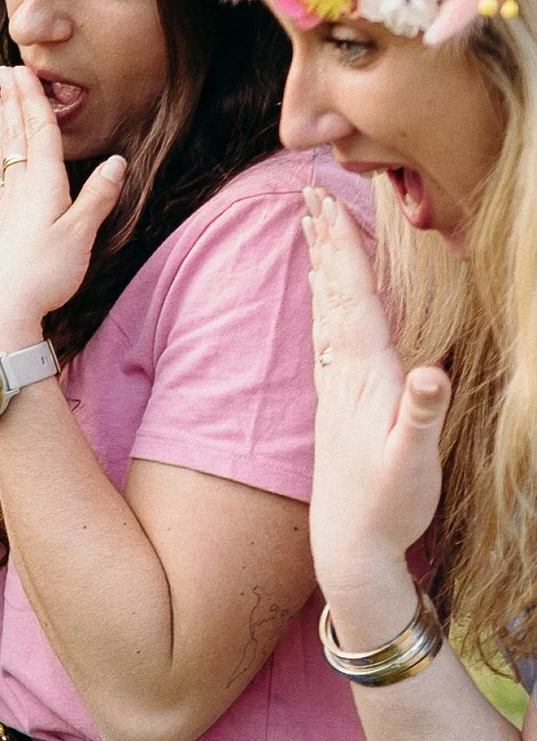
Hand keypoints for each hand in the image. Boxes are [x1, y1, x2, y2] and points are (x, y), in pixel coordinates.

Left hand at [0, 68, 124, 351]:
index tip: (23, 70)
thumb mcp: (81, 234)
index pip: (38, 130)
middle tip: (5, 71)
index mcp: (42, 182)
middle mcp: (16, 187)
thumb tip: (118, 162)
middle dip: (12, 101)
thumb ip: (99, 196)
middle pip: (15, 135)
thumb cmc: (44, 273)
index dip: (32, 98)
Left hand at [303, 186, 446, 644]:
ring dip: (321, 266)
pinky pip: (330, 339)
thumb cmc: (388, 508)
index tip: (329, 203)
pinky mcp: (338, 407)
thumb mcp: (413, 464)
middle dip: (324, 241)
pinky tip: (325, 297)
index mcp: (365, 378)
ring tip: (310, 226)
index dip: (343, 250)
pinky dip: (327, 306)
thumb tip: (432, 374)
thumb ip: (422, 417)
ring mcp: (338, 391)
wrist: (350, 549)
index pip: (353, 300)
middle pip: (332, 295)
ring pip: (327, 313)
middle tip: (308, 190)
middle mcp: (345, 377)